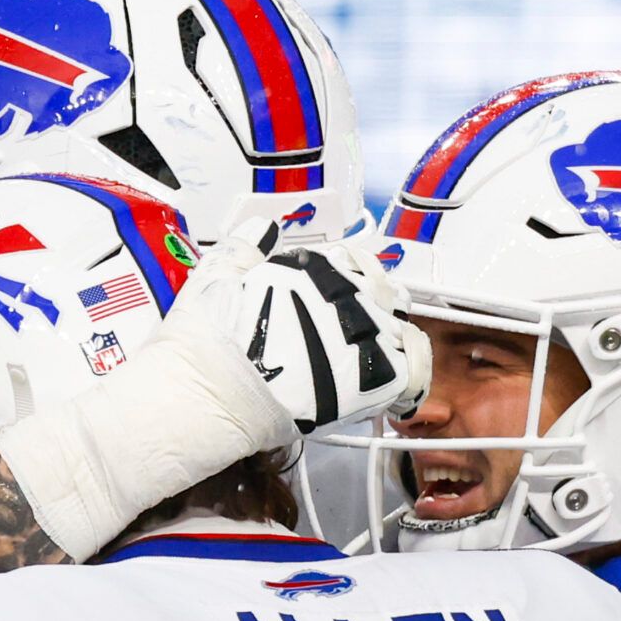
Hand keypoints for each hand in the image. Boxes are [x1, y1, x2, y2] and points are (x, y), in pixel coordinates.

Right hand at [168, 224, 431, 434]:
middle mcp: (344, 294)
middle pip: (381, 291)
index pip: (347, 262)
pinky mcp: (374, 377)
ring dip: (394, 336)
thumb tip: (265, 228)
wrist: (213, 392)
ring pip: (401, 326)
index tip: (338, 294)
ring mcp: (364, 335)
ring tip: (381, 354)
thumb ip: (245, 248)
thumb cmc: (207, 343)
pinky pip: (413, 370)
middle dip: (376, 303)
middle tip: (363, 324)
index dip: (346, 277)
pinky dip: (410, 373)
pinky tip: (398, 384)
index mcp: (311, 268)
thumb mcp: (216, 277)